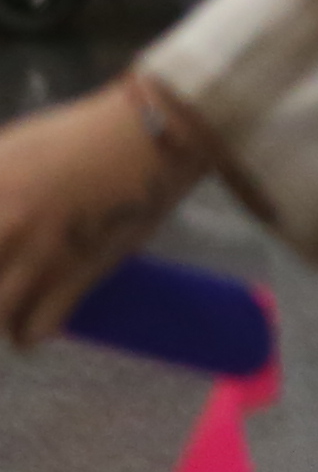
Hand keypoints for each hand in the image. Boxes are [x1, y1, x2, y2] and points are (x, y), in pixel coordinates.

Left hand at [0, 77, 214, 353]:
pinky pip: (32, 331)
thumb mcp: (6, 150)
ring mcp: (38, 255)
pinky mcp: (75, 275)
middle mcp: (3, 227)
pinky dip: (27, 334)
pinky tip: (32, 323)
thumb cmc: (75, 138)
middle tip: (3, 282)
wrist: (149, 137)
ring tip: (8, 309)